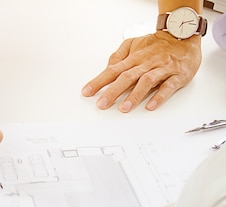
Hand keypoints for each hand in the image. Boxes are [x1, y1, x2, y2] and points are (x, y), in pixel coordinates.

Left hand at [81, 32, 201, 111]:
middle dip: (113, 91)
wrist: (183, 35)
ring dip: (135, 95)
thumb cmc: (156, 44)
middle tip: (102, 104)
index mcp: (134, 58)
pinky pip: (168, 86)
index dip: (99, 81)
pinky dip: (160, 96)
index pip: (113, 70)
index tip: (87, 92)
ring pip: (146, 82)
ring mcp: (162, 69)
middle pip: (127, 77)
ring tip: (124, 108)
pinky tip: (151, 105)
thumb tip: (107, 67)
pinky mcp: (177, 75)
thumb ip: (119, 56)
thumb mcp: (134, 44)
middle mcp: (146, 64)